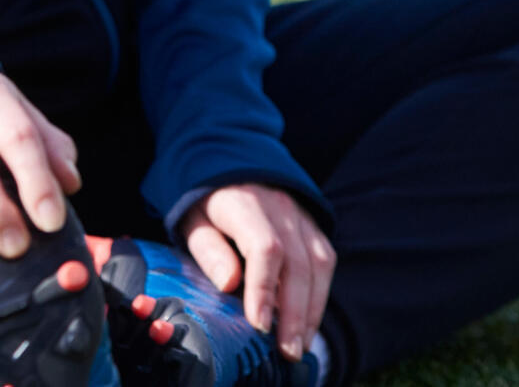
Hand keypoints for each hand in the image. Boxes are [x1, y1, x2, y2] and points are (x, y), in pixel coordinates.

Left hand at [179, 183, 334, 361]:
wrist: (231, 167)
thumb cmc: (206, 204)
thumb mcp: (193, 223)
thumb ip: (209, 250)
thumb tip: (229, 283)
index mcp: (244, 203)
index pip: (264, 247)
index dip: (264, 288)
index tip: (259, 325)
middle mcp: (280, 206)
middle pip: (297, 263)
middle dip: (294, 313)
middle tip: (287, 351)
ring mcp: (301, 215)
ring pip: (318, 264)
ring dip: (311, 310)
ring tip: (299, 345)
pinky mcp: (313, 225)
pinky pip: (324, 261)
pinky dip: (319, 295)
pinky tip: (307, 323)